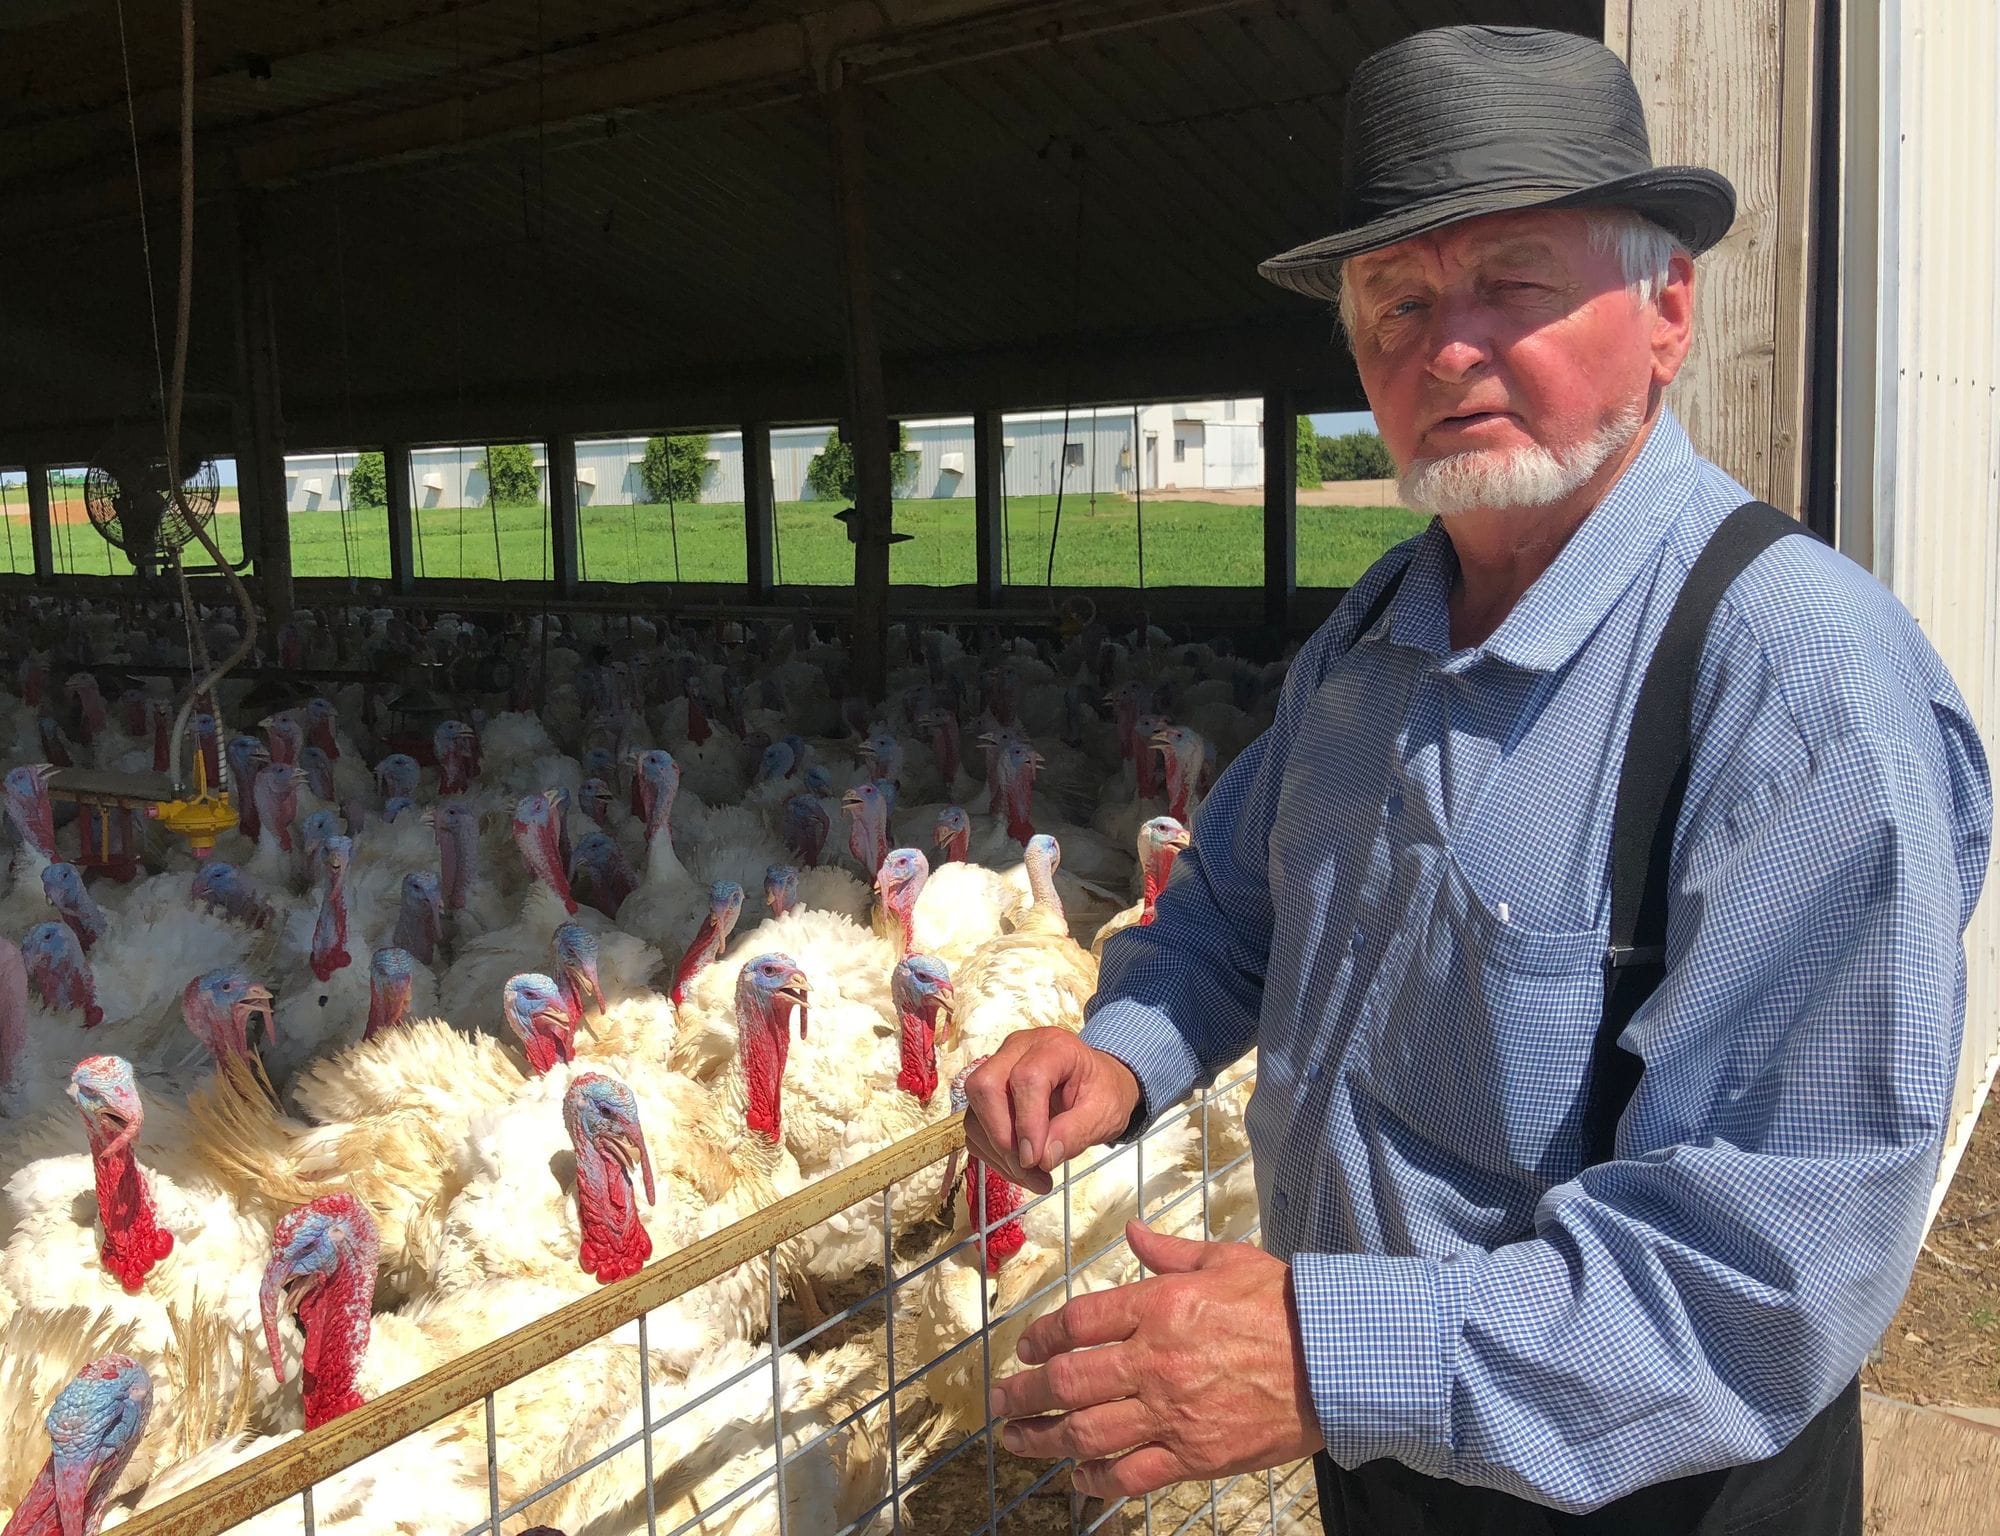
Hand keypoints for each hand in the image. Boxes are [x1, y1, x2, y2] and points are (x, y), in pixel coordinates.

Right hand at [963, 1028, 1141, 1195]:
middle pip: (985, 1087)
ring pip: (975, 1109)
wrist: (1097, 1084)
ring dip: (997, 1152)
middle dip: (1002, 1137)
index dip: (1027, 1122)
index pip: (1026, 1078)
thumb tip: (1043, 1158)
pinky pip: (975, 1126)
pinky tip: (1021, 1168)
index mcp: (1054, 1047)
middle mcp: (1017, 1050)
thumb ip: (1077, 1133)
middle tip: (1030, 1169)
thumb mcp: (1104, 1113)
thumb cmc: (1103, 1091)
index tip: (1036, 1161)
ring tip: (1032, 1176)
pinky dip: (993, 1154)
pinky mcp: (989, 1093)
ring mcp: (998, 1069)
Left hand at [989, 1219, 1321, 1498]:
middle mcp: (1155, 1360)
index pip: (1079, 1322)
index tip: (1024, 1348)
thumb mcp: (1225, 1259)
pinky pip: (1131, 1474)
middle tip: (1000, 1400)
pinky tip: (1077, 1477)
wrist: (1337, 1360)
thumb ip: (1169, 1251)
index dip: (1041, 1336)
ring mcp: (1172, 1412)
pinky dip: (1097, 1479)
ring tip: (1017, 1441)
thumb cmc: (1283, 1305)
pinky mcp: (1195, 1455)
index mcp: (1160, 1306)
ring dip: (1043, 1439)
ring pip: (1087, 1432)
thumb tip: (1132, 1234)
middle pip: (1068, 1381)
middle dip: (1023, 1393)